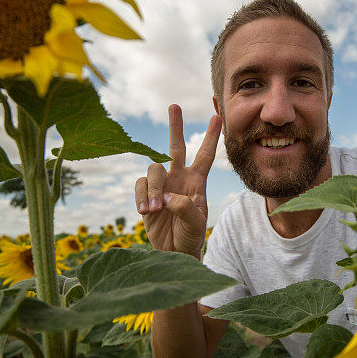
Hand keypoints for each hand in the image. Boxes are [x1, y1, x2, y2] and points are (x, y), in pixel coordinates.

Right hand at [135, 104, 221, 258]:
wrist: (174, 252)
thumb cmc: (190, 237)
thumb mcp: (195, 224)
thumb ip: (186, 208)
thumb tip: (168, 196)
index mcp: (197, 182)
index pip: (205, 155)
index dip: (211, 137)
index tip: (217, 117)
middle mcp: (179, 178)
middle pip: (176, 147)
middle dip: (175, 126)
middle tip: (174, 105)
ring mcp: (162, 185)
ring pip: (153, 170)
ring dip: (154, 189)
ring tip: (156, 209)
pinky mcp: (146, 195)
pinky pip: (139, 185)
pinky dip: (142, 197)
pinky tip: (147, 212)